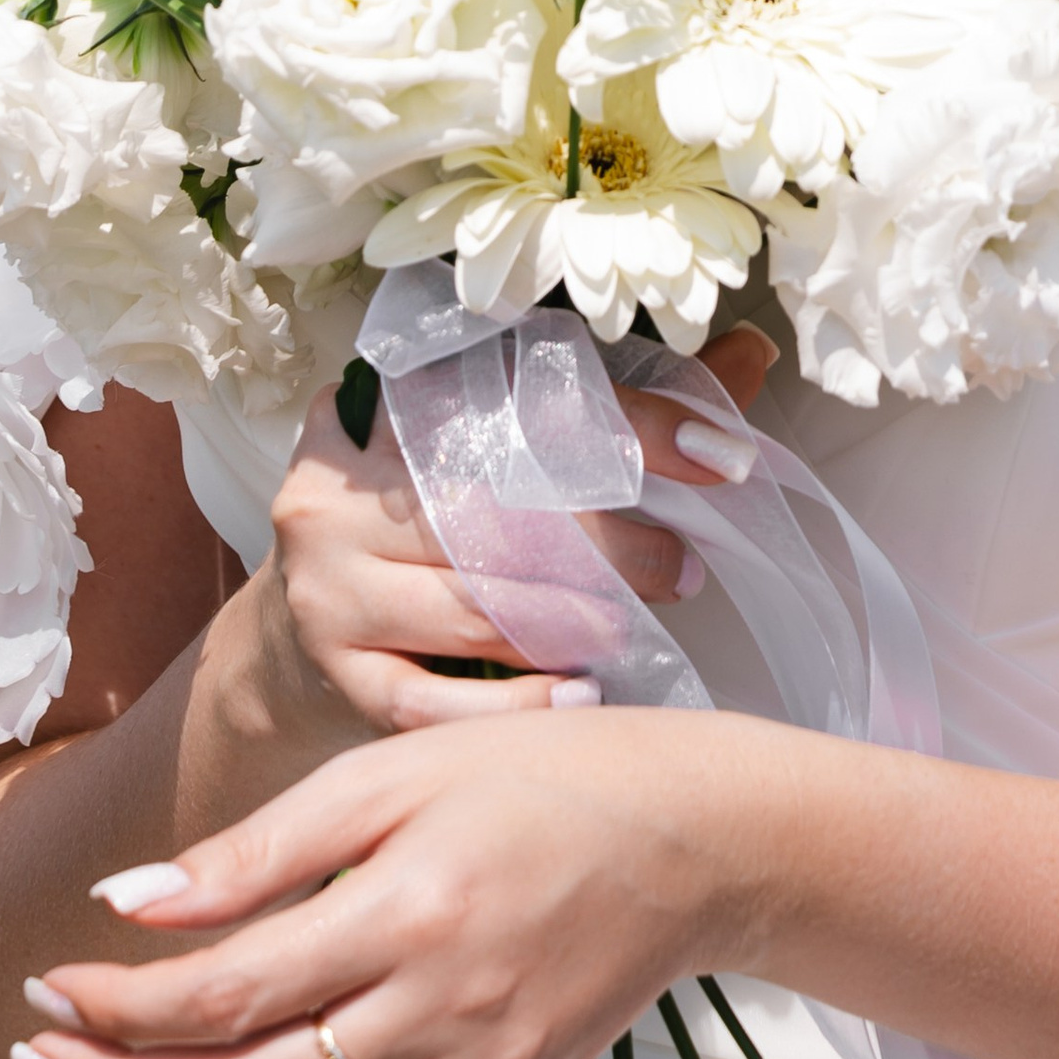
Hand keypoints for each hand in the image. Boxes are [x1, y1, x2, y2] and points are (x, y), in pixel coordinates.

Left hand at [15, 702, 763, 1058]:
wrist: (696, 837)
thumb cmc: (540, 777)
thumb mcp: (399, 770)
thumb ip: (263, 848)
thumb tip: (127, 904)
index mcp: (407, 913)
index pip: (222, 995)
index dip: (116, 1007)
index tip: (44, 987)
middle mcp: (440, 1014)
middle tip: (38, 1055)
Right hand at [242, 323, 776, 744]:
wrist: (308, 625)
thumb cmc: (434, 518)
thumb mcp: (506, 443)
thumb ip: (626, 403)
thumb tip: (749, 352)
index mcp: (384, 403)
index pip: (518, 399)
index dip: (630, 424)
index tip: (719, 453)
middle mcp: (340, 488)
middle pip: (494, 511)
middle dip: (607, 545)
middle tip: (681, 566)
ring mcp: (327, 585)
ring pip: (467, 605)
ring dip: (569, 623)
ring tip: (634, 629)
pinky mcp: (337, 671)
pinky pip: (431, 700)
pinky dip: (513, 705)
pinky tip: (578, 699)